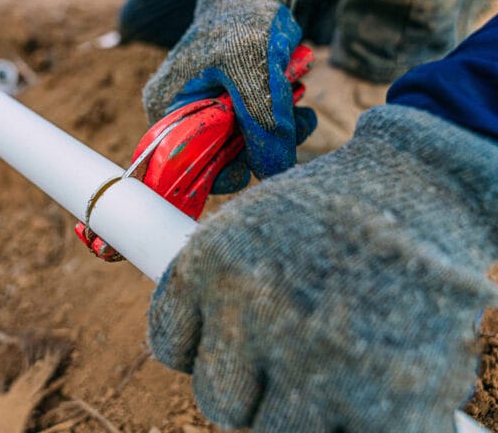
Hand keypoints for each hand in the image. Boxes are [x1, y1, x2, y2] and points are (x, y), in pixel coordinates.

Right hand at [142, 0, 315, 190]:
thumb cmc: (242, 22)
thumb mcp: (253, 69)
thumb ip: (262, 120)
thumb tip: (273, 171)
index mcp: (167, 107)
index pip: (182, 163)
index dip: (216, 172)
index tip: (253, 165)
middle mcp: (183, 116)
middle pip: (217, 159)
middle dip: (258, 148)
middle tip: (295, 126)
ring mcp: (209, 113)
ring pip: (244, 147)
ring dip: (277, 133)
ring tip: (302, 108)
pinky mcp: (233, 108)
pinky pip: (257, 130)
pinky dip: (280, 122)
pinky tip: (299, 102)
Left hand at [148, 105, 497, 431]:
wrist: (427, 188)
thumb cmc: (335, 207)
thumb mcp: (252, 221)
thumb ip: (215, 285)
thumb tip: (191, 342)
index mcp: (211, 265)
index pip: (169, 343)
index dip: (202, 345)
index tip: (231, 339)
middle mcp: (252, 313)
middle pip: (218, 400)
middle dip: (250, 384)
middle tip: (291, 351)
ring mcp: (315, 359)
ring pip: (273, 430)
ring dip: (301, 406)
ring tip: (336, 357)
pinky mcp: (385, 398)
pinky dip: (359, 425)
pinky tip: (373, 388)